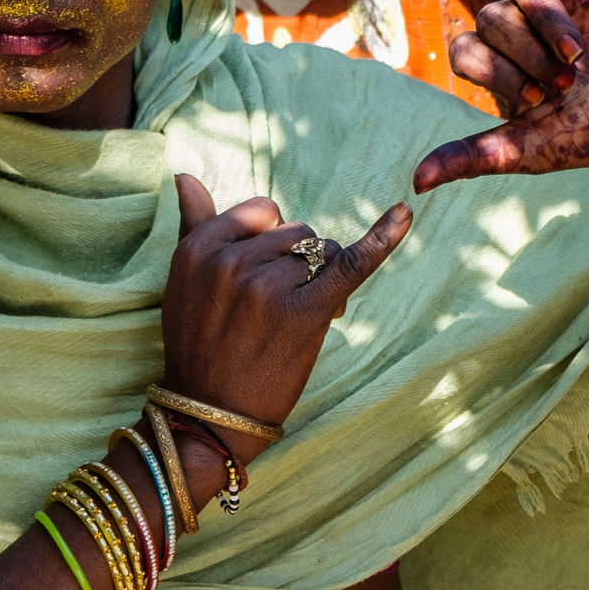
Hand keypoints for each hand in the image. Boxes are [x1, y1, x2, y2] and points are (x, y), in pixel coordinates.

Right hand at [158, 174, 410, 446]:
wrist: (209, 415)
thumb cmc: (201, 344)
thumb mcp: (184, 281)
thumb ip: (194, 224)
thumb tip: (186, 175)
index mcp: (198, 248)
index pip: (265, 211)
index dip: (276, 239)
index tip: (265, 275)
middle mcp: (230, 262)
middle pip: (299, 232)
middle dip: (302, 264)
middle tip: (281, 310)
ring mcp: (266, 288)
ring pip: (323, 253)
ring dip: (323, 281)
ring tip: (297, 321)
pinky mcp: (303, 314)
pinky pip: (350, 264)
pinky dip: (382, 239)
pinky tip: (404, 216)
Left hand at [413, 0, 588, 191]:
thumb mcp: (536, 150)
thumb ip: (479, 156)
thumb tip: (417, 181)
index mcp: (501, 66)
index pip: (466, 49)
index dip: (495, 73)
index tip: (537, 101)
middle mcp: (520, 28)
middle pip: (492, 15)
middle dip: (527, 53)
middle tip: (568, 83)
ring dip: (544, 15)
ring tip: (578, 54)